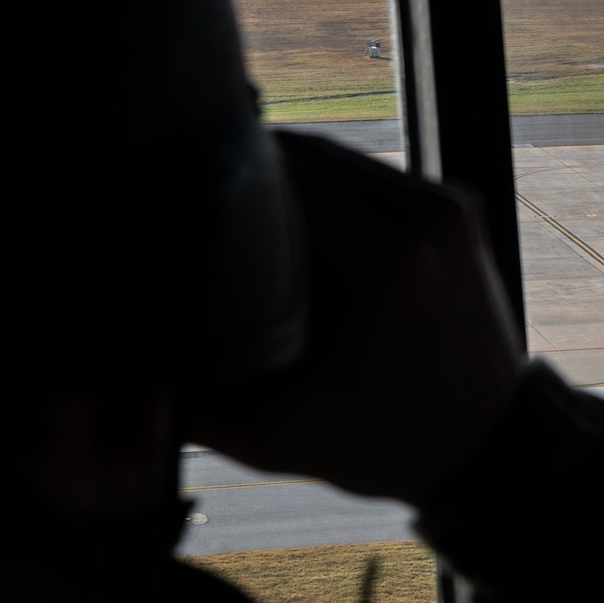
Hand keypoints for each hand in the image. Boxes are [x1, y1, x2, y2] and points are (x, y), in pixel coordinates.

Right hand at [189, 131, 525, 501]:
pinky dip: (332, 195)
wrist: (487, 449)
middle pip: (308, 153)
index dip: (212, 180)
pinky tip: (295, 232)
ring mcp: (449, 202)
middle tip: (189, 209)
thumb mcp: (273, 431)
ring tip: (240, 223)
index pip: (276, 173)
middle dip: (247, 178)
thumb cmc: (382, 444)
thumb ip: (193, 394)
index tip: (164, 197)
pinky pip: (373, 177)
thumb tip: (116, 360)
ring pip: (340, 157)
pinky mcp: (459, 205)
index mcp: (388, 255)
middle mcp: (426, 212)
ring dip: (288, 182)